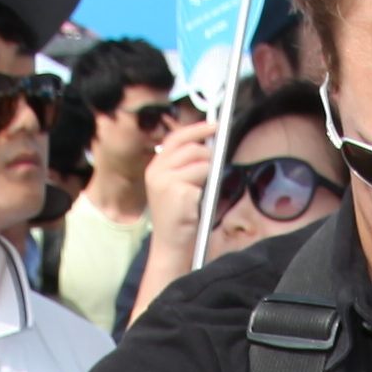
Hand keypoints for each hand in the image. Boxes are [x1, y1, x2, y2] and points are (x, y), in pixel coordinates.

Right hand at [145, 105, 220, 287]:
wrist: (170, 246)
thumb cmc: (178, 218)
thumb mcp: (175, 187)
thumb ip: (185, 166)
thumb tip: (208, 145)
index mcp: (155, 168)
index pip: (176, 138)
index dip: (196, 129)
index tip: (214, 125)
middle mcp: (157, 171)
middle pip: (191, 147)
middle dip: (209, 153)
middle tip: (216, 162)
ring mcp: (166, 180)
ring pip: (201, 161)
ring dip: (210, 172)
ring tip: (205, 188)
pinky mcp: (178, 190)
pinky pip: (205, 177)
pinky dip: (208, 187)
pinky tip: (199, 201)